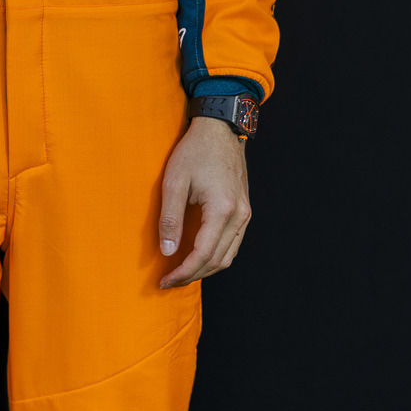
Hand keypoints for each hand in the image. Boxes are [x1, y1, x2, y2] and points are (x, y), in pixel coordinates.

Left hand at [158, 115, 250, 287]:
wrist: (220, 128)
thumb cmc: (195, 151)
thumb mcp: (174, 182)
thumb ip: (170, 219)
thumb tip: (168, 251)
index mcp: (222, 210)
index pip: (203, 254)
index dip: (183, 272)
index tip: (165, 280)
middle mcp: (239, 215)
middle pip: (218, 261)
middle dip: (193, 275)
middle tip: (170, 281)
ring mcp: (245, 213)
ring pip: (228, 255)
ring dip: (205, 268)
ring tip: (181, 273)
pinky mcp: (244, 209)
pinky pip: (233, 243)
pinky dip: (216, 255)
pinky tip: (198, 256)